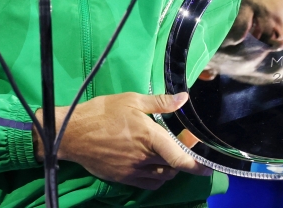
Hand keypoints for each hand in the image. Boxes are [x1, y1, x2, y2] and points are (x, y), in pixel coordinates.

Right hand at [34, 92, 210, 189]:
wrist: (73, 134)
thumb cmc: (102, 112)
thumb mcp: (132, 100)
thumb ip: (160, 102)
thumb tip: (183, 98)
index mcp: (150, 137)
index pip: (180, 158)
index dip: (198, 165)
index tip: (210, 166)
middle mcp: (144, 158)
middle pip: (174, 167)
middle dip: (183, 158)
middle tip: (182, 142)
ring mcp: (133, 171)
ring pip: (162, 177)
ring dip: (170, 168)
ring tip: (167, 153)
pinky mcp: (123, 178)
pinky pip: (148, 183)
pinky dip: (157, 177)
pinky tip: (153, 165)